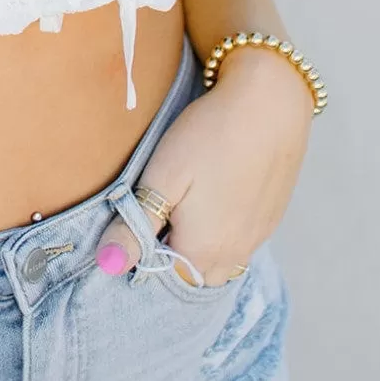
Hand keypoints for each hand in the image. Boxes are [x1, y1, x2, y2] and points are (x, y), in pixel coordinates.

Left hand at [92, 47, 314, 286]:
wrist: (270, 104)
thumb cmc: (209, 136)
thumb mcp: (161, 177)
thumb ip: (135, 226)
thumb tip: (108, 266)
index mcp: (201, 251)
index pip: (162, 276)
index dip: (144, 253)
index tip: (137, 218)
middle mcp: (233, 255)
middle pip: (192, 274)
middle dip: (172, 253)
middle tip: (161, 207)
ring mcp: (257, 238)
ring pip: (219, 261)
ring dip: (200, 244)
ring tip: (188, 200)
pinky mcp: (271, 218)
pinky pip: (241, 242)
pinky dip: (224, 231)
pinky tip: (216, 194)